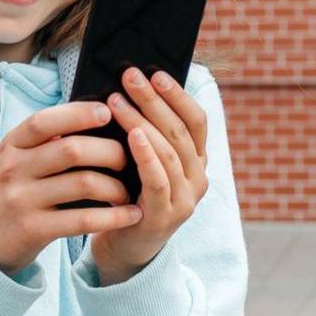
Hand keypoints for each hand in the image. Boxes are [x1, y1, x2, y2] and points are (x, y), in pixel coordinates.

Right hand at [0, 101, 145, 274]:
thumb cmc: (8, 193)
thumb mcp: (14, 160)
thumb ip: (44, 142)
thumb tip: (93, 118)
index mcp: (12, 145)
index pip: (45, 121)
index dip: (79, 113)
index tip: (107, 112)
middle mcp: (14, 169)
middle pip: (72, 150)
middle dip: (110, 152)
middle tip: (127, 159)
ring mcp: (22, 200)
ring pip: (83, 183)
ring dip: (115, 187)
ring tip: (126, 191)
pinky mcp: (33, 229)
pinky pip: (83, 220)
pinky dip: (113, 217)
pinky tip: (130, 214)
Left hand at [91, 68, 208, 284]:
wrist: (123, 244)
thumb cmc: (129, 193)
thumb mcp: (143, 160)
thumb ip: (144, 132)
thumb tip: (125, 88)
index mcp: (196, 160)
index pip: (196, 120)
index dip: (177, 94)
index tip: (154, 72)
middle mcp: (198, 178)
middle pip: (180, 130)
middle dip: (154, 99)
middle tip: (129, 76)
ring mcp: (186, 199)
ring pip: (169, 151)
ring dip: (142, 121)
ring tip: (118, 100)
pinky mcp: (166, 216)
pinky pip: (159, 179)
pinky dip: (147, 155)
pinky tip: (132, 136)